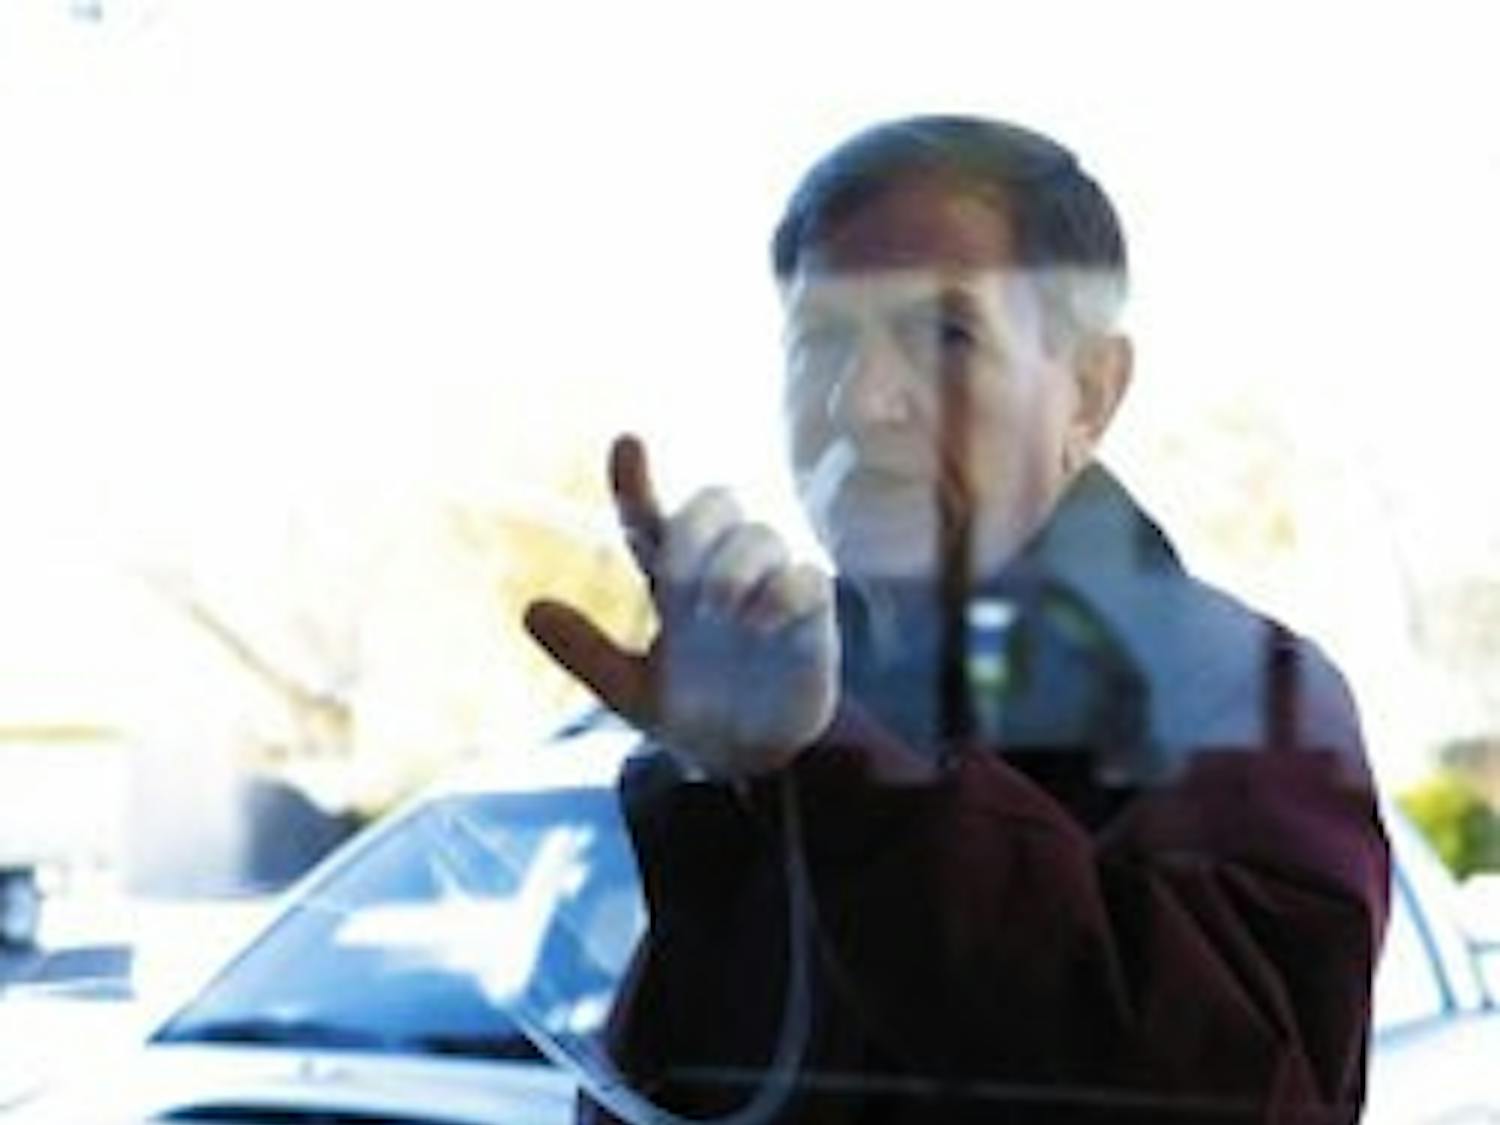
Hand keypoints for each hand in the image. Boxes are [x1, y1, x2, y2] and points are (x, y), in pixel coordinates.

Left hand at [524, 435, 837, 778]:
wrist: (749, 759)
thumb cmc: (691, 713)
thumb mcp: (628, 692)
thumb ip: (586, 653)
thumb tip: (530, 610)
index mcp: (671, 582)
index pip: (651, 518)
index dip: (636, 480)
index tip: (626, 444)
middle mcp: (720, 572)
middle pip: (718, 502)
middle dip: (697, 525)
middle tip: (676, 578)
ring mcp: (768, 588)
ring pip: (761, 534)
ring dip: (735, 565)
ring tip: (721, 611)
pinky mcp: (810, 616)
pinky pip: (807, 576)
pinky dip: (783, 590)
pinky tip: (761, 623)